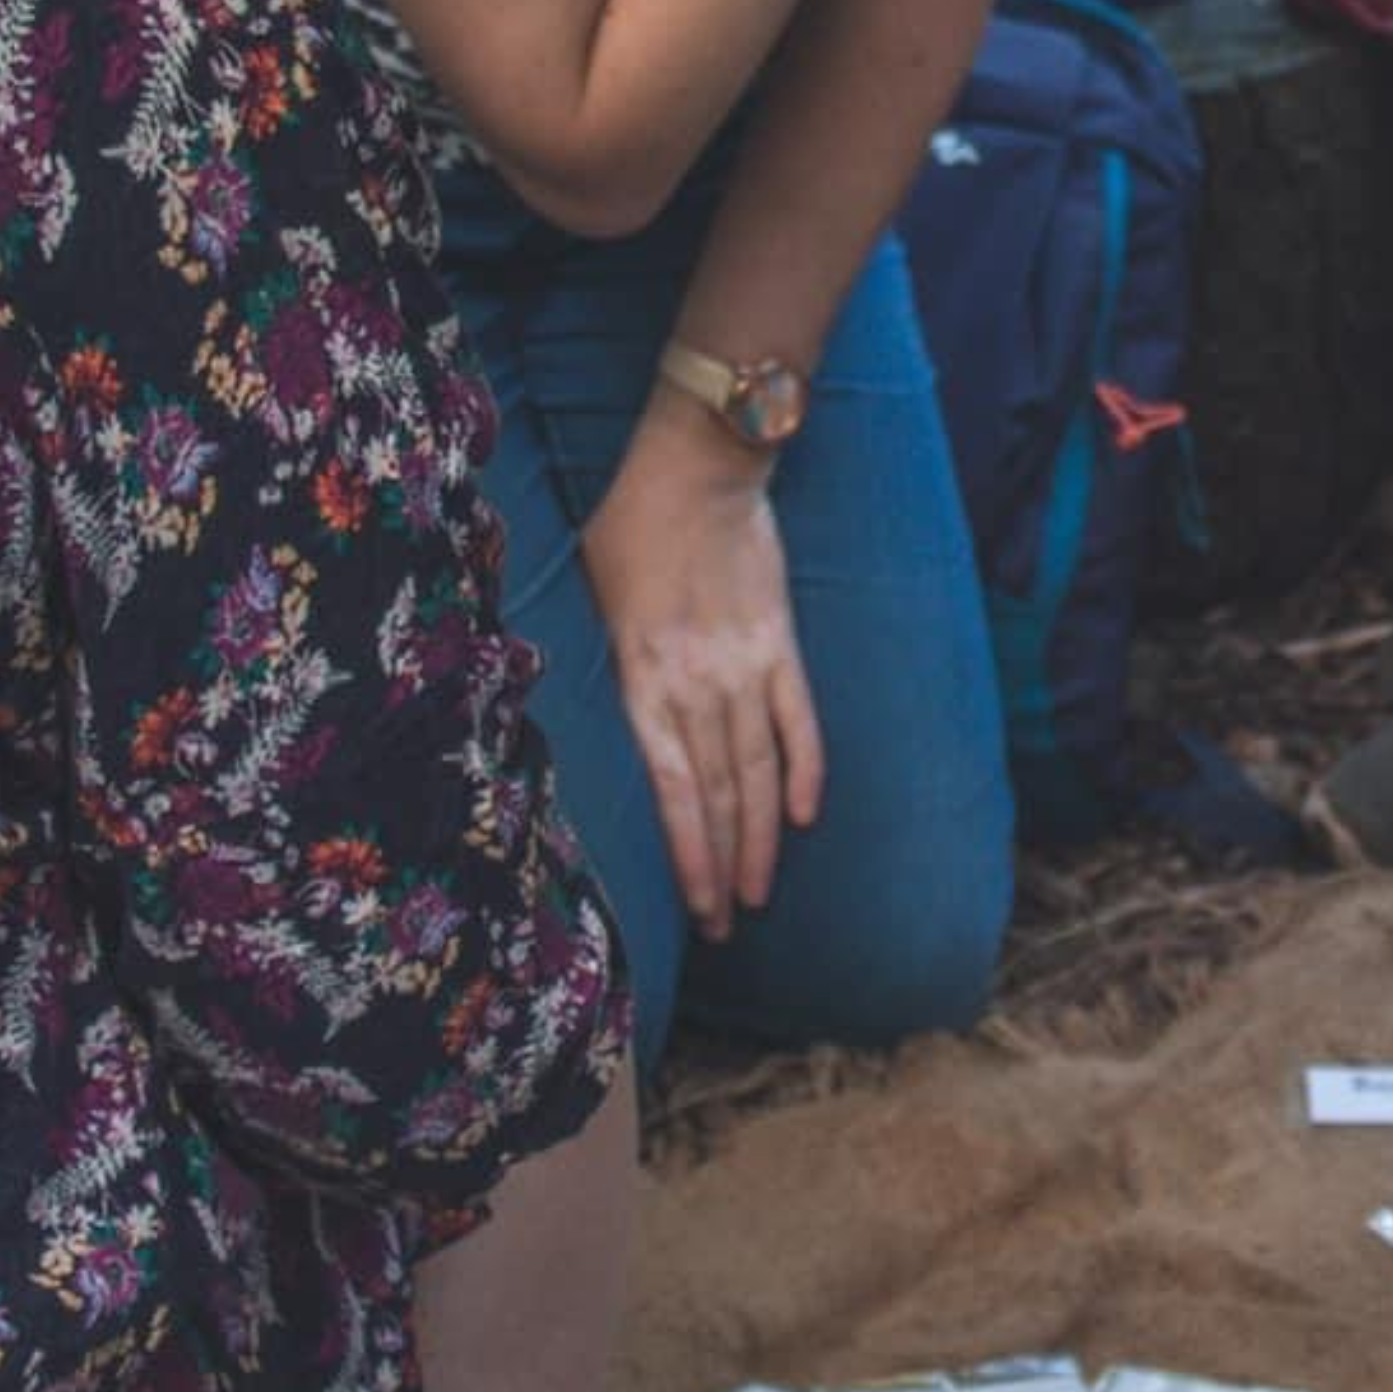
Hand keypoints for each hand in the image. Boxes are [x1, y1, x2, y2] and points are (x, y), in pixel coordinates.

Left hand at [578, 426, 823, 937]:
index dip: (688, 854)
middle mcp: (698, 684)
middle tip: (726, 924)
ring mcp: (747, 667)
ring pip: (759, 771)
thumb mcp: (589, 599)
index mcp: (643, 678)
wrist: (700, 468)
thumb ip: (599, 666)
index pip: (672, 789)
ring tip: (760, 893)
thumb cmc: (628, 526)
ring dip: (760, 838)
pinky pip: (799, 720)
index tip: (695, 907)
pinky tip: (803, 818)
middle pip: (719, 794)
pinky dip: (805, 770)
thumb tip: (587, 719)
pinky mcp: (781, 643)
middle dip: (723, 867)